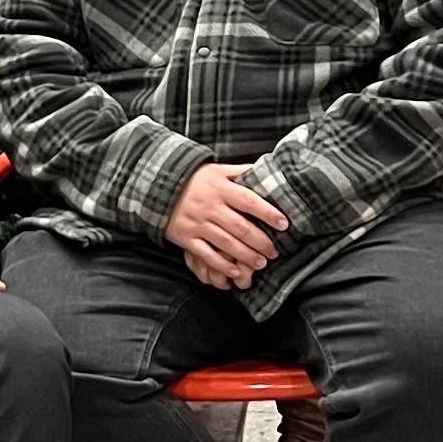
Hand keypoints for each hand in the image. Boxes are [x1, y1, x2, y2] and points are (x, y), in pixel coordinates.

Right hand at [164, 163, 286, 291]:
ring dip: (245, 255)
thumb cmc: (195, 179)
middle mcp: (210, 206)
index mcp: (220, 188)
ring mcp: (197, 223)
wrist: (159, 185)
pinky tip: (234, 272)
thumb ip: (241, 172)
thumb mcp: (217, 170)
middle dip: (260, 241)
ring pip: (225, 243)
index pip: (249, 201)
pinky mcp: (186, 237)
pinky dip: (221, 265)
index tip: (283, 223)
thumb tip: (266, 171)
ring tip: (260, 264)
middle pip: (240, 226)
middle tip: (274, 251)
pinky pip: (206, 254)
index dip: (267, 212)